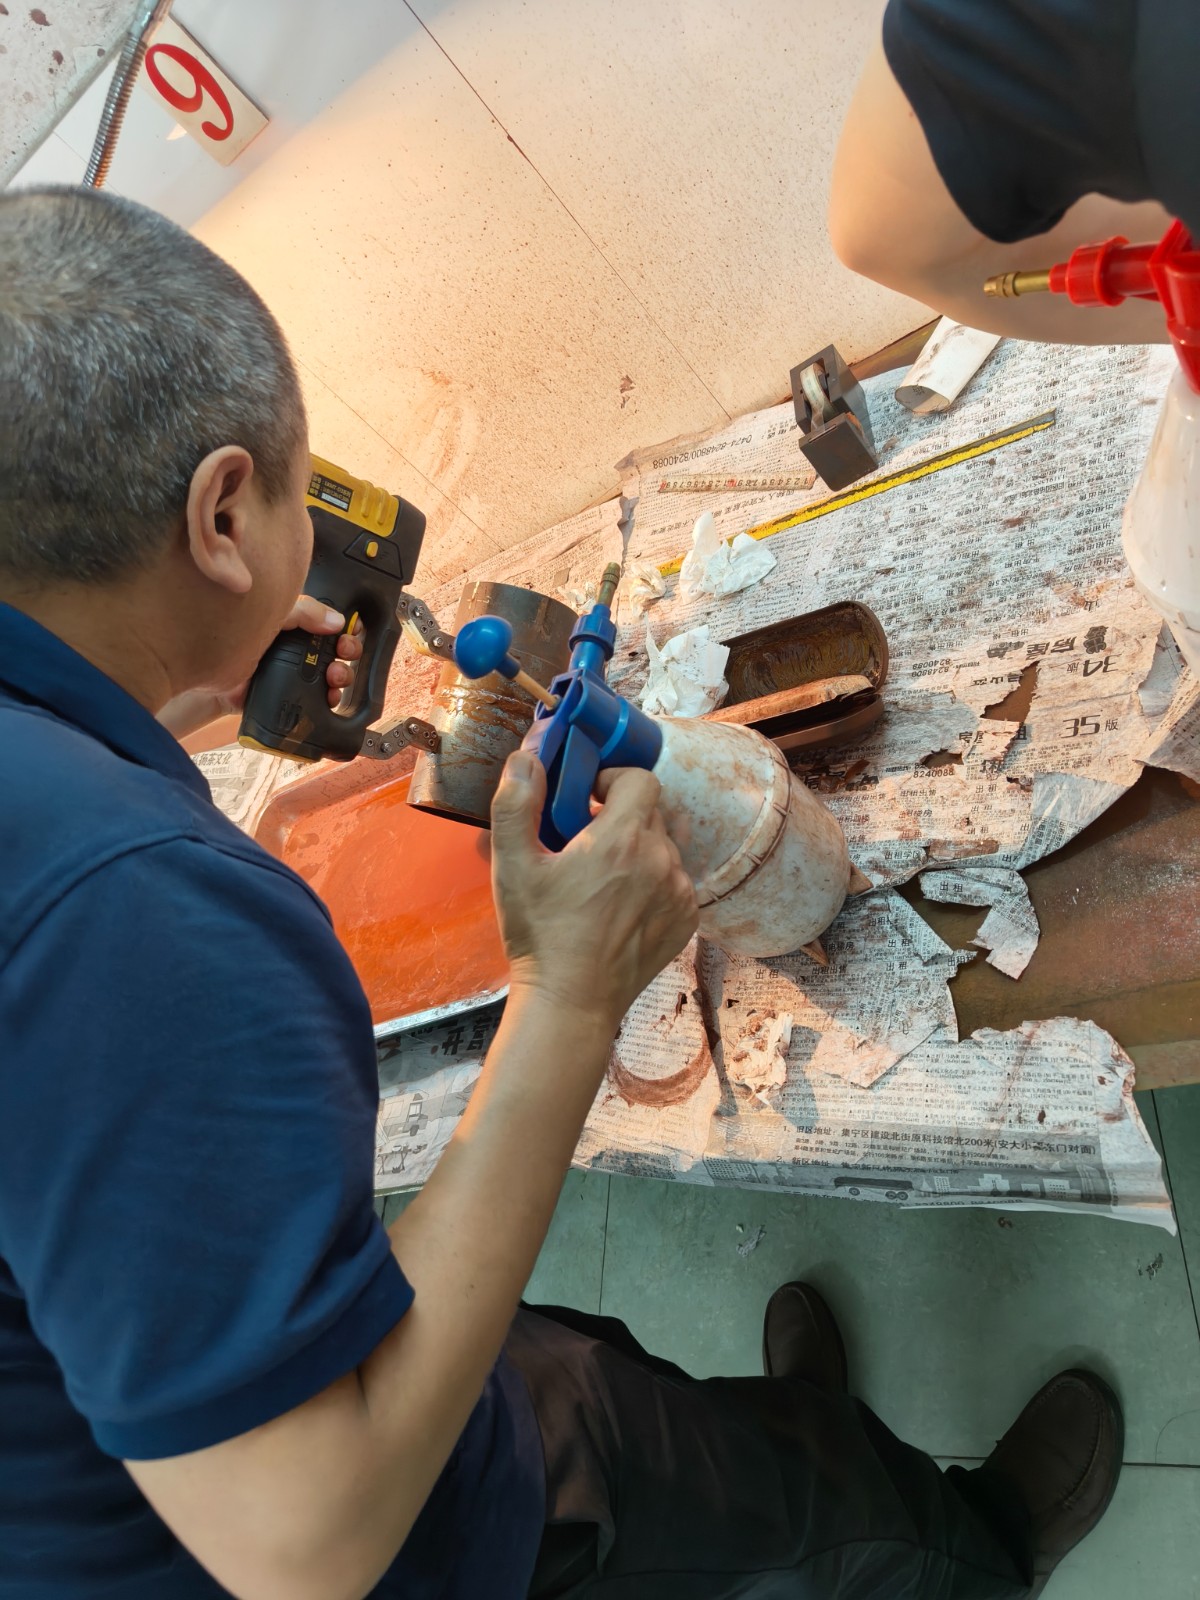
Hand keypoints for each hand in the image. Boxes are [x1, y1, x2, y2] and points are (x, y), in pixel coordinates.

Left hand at [157, 596, 363, 739]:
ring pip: (332, 676)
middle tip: (345, 655)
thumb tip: (337, 620)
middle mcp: (299, 649)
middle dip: (348, 654)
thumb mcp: (273, 613)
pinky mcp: (291, 697)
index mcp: (296, 625)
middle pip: (337, 652)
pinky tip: (330, 697)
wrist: (209, 670)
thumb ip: (303, 611)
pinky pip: (318, 700)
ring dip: (343, 677)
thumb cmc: (234, 635)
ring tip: (335, 678)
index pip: (331, 626)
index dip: (346, 630)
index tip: (351, 634)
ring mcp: (296, 674)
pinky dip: (330, 700)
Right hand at [490, 752, 698, 1030]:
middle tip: (585, 838)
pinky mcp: (686, 920)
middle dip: (620, 814)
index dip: (612, 780)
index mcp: (624, 839)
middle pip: (653, 810)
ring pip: (666, 845)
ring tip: (603, 873)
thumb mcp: (513, 866)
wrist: (571, 1003)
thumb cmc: (540, 935)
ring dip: (639, 846)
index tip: (586, 799)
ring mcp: (680, 892)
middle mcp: (663, 860)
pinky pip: (676, 879)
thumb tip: (526, 758)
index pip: (640, 778)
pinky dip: (654, 879)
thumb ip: (516, 803)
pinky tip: (620, 903)